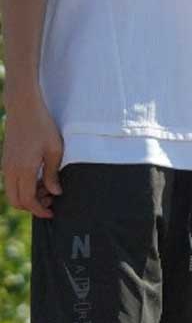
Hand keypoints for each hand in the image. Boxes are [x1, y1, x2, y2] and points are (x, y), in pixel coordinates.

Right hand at [1, 97, 61, 217]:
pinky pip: (12, 182)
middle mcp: (10, 170)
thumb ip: (52, 174)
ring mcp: (5, 165)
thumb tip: (54, 193)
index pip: (27, 200)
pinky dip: (23, 186)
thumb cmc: (43, 127)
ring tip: (48, 188)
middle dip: (33, 206)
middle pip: (16, 200)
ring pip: (12, 192)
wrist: (24, 109)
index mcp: (23, 169)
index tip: (51, 214)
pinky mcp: (6, 161)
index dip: (39, 210)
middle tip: (51, 201)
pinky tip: (39, 179)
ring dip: (28, 196)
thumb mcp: (55, 151)